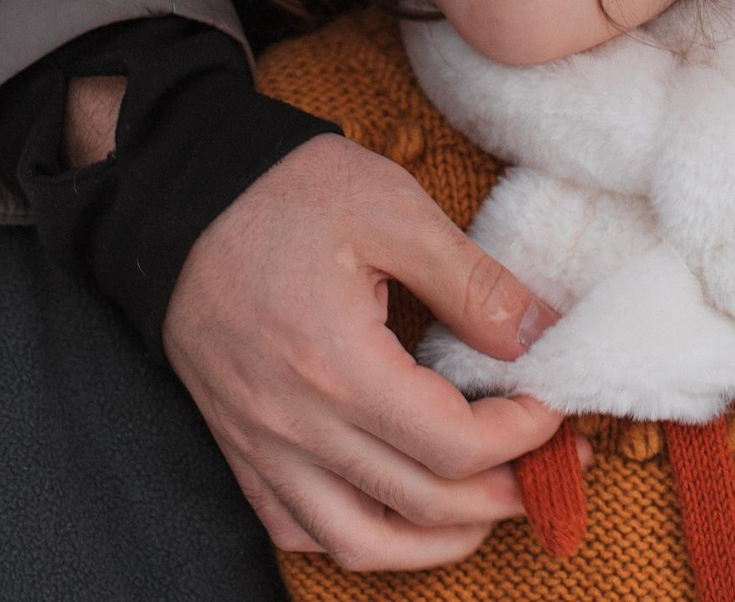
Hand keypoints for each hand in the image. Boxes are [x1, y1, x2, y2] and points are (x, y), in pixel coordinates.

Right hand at [161, 134, 565, 569]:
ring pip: (358, 543)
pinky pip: (296, 529)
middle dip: (505, 493)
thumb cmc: (284, 192)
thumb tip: (539, 338)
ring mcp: (259, 443)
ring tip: (488, 508)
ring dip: (436, 541)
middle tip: (553, 464)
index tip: (554, 409)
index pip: (454, 444)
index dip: (523, 436)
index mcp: (338, 365)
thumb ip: (472, 282)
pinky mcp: (238, 444)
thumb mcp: (392, 210)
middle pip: (421, 503)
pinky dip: (357, 537)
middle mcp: (294, 423)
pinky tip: (397, 508)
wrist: (180, 195)